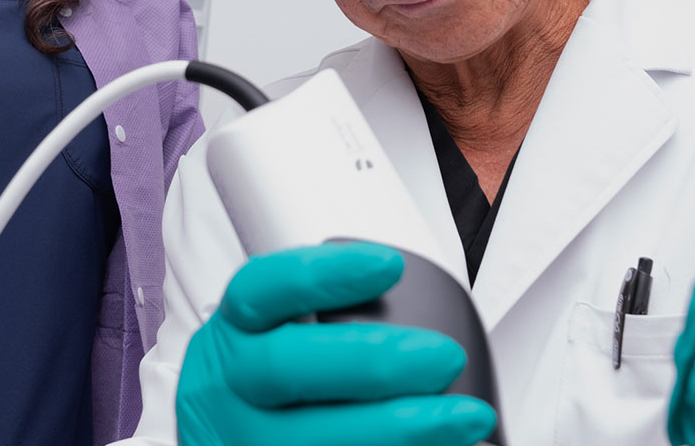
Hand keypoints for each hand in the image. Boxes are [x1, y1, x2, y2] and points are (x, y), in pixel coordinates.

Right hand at [176, 242, 496, 445]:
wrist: (232, 436)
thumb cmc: (273, 383)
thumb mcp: (278, 334)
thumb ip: (332, 316)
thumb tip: (416, 297)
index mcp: (234, 330)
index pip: (262, 289)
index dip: (323, 275)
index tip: (390, 265)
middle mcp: (228, 386)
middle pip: (285, 366)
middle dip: (372, 362)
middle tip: (445, 357)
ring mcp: (242, 439)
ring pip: (310, 439)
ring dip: (398, 429)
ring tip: (465, 418)